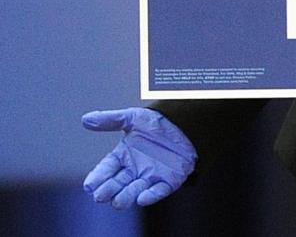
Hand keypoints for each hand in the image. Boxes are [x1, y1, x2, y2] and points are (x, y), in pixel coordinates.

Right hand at [82, 107, 196, 207]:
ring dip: (125, 196)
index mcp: (123, 157)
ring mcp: (150, 177)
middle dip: (107, 191)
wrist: (186, 122)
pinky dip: (150, 196)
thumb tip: (86, 119)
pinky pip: (157, 192)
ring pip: (132, 192)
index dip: (97, 178)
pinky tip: (142, 198)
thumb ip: (111, 120)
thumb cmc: (157, 122)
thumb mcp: (133, 117)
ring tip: (118, 199)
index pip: (105, 170)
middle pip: (115, 185)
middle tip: (101, 195)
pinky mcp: (168, 181)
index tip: (89, 185)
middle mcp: (133, 170)